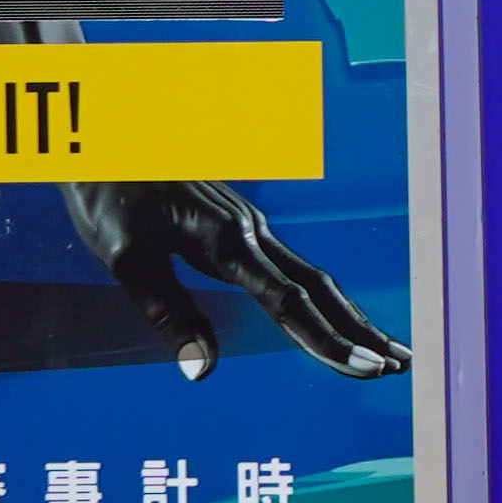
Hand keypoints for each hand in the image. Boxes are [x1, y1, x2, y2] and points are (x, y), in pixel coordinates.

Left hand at [65, 178, 405, 381]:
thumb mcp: (125, 260)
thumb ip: (168, 314)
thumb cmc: (106, 195)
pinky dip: (323, 299)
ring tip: (387, 351)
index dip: (327, 340)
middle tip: (401, 368)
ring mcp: (249, 226)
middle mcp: (250, 231)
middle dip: (360, 331)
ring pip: (313, 276)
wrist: (100, 132)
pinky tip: (333, 315)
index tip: (364, 370)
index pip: (289, 302)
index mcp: (226, 241)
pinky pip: (294, 267)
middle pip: (319, 288)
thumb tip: (203, 370)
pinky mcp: (239, 225)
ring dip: (350, 316)